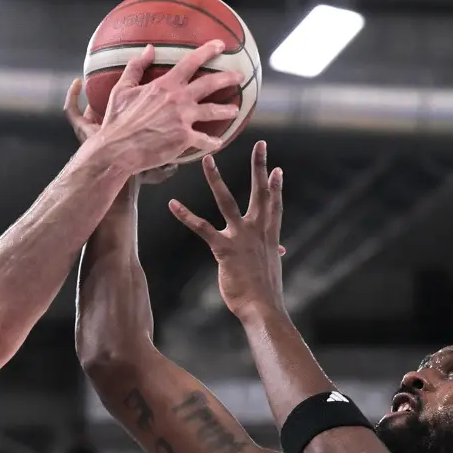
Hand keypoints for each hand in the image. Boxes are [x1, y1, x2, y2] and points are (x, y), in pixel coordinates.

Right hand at [82, 42, 242, 176]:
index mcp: (165, 85)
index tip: (221, 45)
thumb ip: (136, 66)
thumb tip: (149, 48)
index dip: (208, 51)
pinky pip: (205, 140)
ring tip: (235, 109)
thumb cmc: (117, 120)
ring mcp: (183, 120)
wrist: (117, 149)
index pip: (191, 62)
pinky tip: (218, 142)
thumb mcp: (122, 89)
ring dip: (227, 109)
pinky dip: (213, 141)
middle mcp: (178, 99)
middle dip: (228, 78)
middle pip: (210, 84)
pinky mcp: (184, 139)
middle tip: (239, 76)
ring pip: (213, 111)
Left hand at [167, 144, 283, 318]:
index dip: (275, 186)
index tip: (276, 168)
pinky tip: (173, 204)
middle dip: (259, 167)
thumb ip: (272, 253)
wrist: (262, 307)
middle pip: (259, 192)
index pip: (274, 204)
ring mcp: (241, 237)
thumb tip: (280, 250)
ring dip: (216, 180)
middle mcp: (257, 231)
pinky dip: (186, 215)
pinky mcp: (224, 249)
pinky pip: (202, 227)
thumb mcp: (271, 268)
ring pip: (227, 201)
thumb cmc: (265, 292)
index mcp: (269, 235)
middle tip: (261, 145)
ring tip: (207, 160)